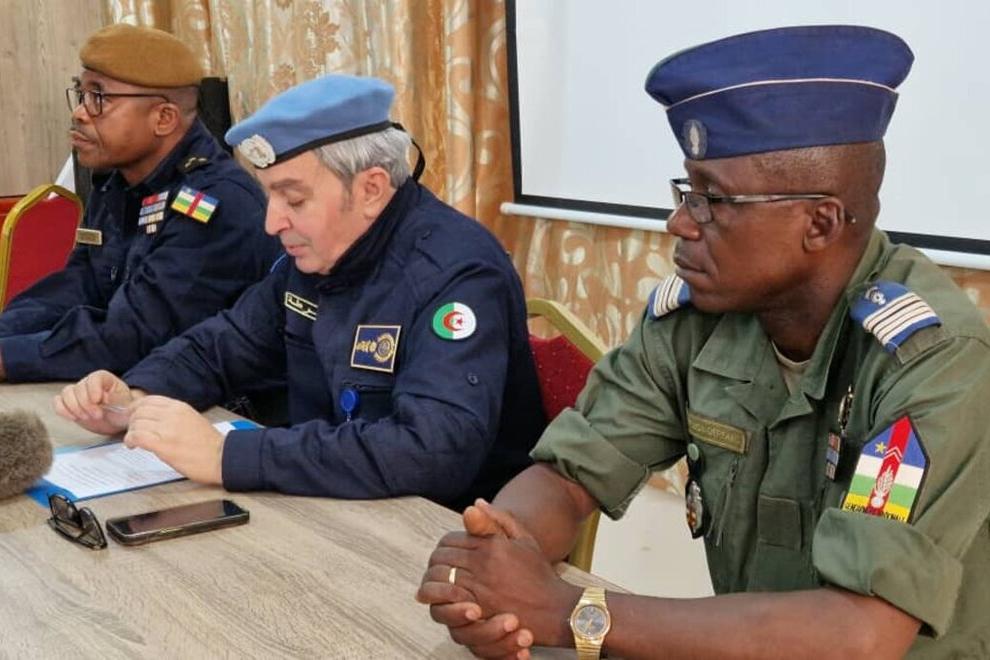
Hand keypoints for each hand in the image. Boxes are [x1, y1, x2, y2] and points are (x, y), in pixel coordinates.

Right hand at [53, 369, 136, 434]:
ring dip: (74, 408)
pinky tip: (73, 417)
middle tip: (97, 415)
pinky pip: (58, 402)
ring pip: (66, 393)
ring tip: (87, 417)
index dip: (93, 389)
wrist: (117, 420)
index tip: (98, 400)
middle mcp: (90, 384)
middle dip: (86, 404)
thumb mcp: (131, 406)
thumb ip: (129, 405)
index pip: (95, 378)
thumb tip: (131, 409)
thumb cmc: (125, 411)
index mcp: (106, 380)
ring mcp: (79, 393)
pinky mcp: (70, 404)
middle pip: (79, 387)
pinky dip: (62, 410)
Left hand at [123, 396, 223, 484]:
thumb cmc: (210, 444)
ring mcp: (167, 428)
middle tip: (133, 430)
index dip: (136, 408)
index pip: (149, 400)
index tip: (132, 416)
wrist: (221, 458)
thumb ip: (174, 416)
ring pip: (136, 423)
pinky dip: (131, 441)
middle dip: (131, 421)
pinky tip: (133, 446)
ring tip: (134, 440)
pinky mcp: (162, 444)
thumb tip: (155, 419)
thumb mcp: (192, 419)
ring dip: (131, 432)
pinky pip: (137, 437)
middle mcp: (172, 414)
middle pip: (139, 411)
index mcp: (180, 407)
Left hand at [417, 500, 576, 655]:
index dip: (444, 545)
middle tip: (440, 567)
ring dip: (433, 579)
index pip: (449, 540)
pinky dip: (437, 597)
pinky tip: (438, 598)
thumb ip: (498, 519)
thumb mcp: (524, 539)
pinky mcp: (477, 612)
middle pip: (440, 558)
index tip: (448, 552)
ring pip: (438, 578)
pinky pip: (445, 601)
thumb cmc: (539, 574)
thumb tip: (474, 503)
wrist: (554, 609)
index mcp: (491, 545)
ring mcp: (478, 589)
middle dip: (436, 561)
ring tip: (438, 581)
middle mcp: (482, 565)